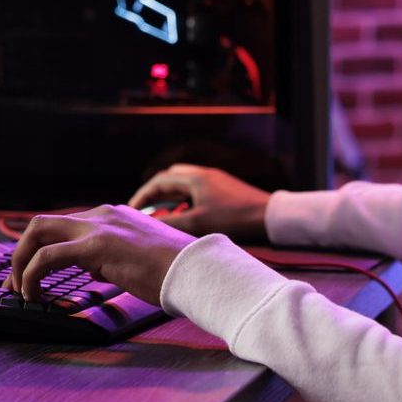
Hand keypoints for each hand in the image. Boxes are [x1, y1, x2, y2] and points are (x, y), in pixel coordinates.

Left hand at [4, 204, 194, 306]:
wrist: (196, 270)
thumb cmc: (174, 270)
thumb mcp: (136, 257)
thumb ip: (111, 257)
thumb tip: (92, 269)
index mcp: (111, 216)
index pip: (63, 225)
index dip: (40, 249)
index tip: (30, 272)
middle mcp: (101, 215)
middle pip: (41, 223)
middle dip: (20, 252)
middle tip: (14, 281)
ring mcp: (98, 227)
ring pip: (37, 233)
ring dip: (20, 262)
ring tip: (20, 290)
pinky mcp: (96, 246)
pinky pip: (47, 256)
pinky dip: (31, 274)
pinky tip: (33, 293)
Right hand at [128, 163, 271, 241]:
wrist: (270, 216)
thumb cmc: (233, 218)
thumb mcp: (198, 224)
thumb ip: (171, 224)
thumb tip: (148, 227)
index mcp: (195, 178)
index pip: (159, 181)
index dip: (142, 195)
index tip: (131, 209)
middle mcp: (203, 174)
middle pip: (171, 179)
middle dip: (154, 193)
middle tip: (144, 210)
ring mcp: (215, 181)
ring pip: (184, 185)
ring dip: (171, 198)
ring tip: (162, 216)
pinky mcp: (225, 190)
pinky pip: (197, 192)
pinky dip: (185, 202)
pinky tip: (187, 218)